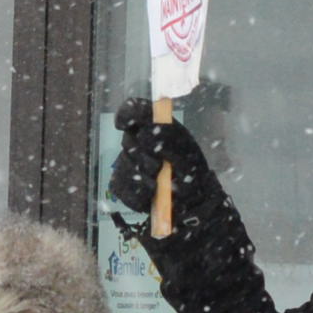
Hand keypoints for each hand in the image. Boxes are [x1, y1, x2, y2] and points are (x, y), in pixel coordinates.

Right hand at [104, 99, 222, 237]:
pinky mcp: (122, 184)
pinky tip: (150, 196)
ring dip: (142, 178)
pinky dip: (136, 193)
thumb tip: (144, 133)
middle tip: (159, 167)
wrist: (193, 202)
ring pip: (123, 165)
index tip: (125, 125)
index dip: (126, 115)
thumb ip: (167, 138)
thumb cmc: (192, 171)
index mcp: (154, 126)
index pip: (133, 110)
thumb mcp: (186, 150)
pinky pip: (119, 185)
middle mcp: (138, 140)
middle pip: (127, 141)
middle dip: (144, 157)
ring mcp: (127, 162)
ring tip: (159, 186)